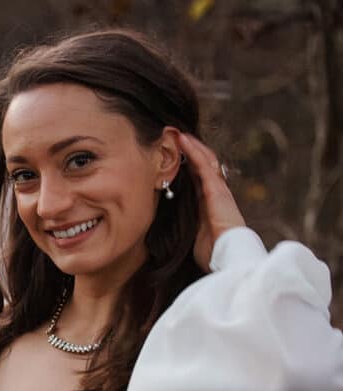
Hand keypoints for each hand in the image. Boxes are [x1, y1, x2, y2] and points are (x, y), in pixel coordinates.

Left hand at [176, 132, 246, 270]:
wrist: (228, 257)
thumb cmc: (211, 254)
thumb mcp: (192, 238)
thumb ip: (182, 230)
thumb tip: (162, 235)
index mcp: (209, 206)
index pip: (197, 181)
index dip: (186, 167)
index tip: (173, 158)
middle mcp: (215, 194)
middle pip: (202, 167)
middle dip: (189, 152)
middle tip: (174, 139)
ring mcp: (217, 190)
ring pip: (204, 161)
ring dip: (191, 146)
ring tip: (177, 134)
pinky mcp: (216, 189)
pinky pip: (204, 165)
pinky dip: (193, 151)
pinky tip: (183, 140)